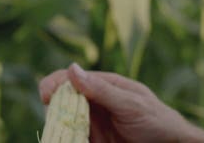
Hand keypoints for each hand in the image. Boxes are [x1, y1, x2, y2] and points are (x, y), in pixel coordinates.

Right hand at [39, 63, 203, 142]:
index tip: (46, 96)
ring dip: (58, 128)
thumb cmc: (157, 120)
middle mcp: (93, 103)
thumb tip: (71, 69)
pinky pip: (73, 139)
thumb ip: (101, 89)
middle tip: (54, 122)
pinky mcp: (93, 140)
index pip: (69, 79)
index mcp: (102, 85)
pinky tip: (70, 140)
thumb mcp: (129, 104)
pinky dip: (68, 139)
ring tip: (61, 134)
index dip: (53, 85)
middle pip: (60, 102)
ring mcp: (92, 124)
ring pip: (63, 123)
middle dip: (52, 111)